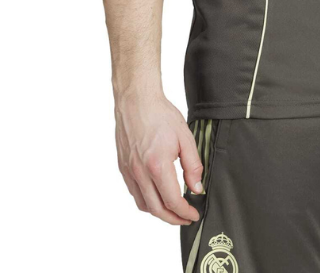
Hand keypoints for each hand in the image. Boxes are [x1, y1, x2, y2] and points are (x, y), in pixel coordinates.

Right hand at [114, 92, 204, 223]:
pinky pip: (134, 193)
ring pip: (143, 204)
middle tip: (185, 218)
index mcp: (157, 165)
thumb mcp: (185, 137)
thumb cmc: (160, 114)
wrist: (136, 100)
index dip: (185, 212)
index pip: (172, 200)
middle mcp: (140, 172)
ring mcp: (129, 171)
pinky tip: (156, 195)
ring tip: (172, 210)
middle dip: (173, 218)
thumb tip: (196, 188)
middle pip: (156, 209)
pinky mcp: (123, 167)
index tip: (193, 214)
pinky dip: (146, 201)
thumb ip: (193, 165)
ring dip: (158, 212)